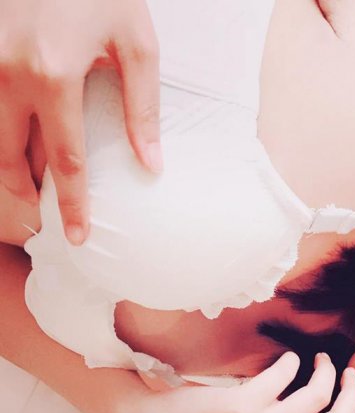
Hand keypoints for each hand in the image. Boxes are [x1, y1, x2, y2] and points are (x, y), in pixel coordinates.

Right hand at [0, 0, 160, 244]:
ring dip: (7, 168)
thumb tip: (151, 166)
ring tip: (28, 189)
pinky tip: (16, 145)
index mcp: (53, 75)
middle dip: (26, 195)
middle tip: (43, 219)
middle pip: (10, 158)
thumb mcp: (136, 45)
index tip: (78, 236)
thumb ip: (142, 109)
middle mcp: (7, 71)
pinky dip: (0, 134)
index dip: (71, 205)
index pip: (64, 162)